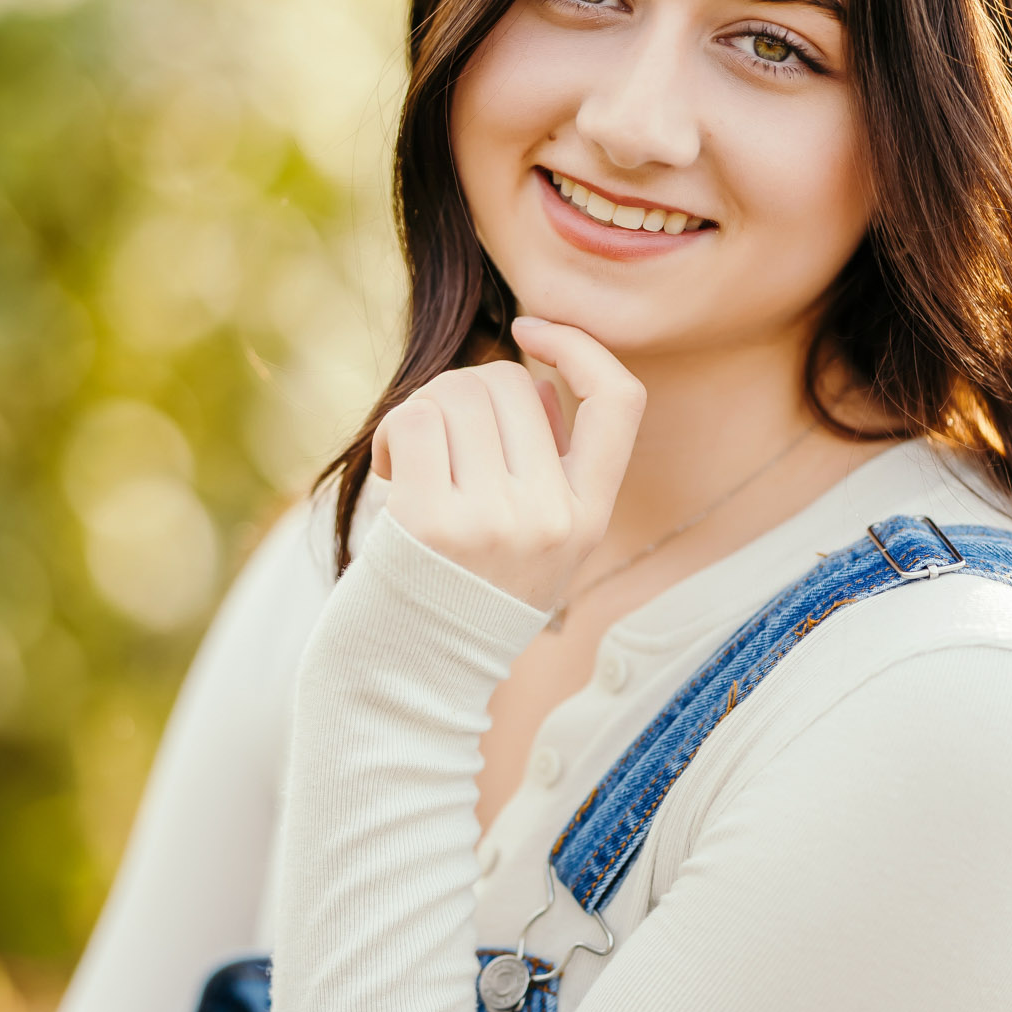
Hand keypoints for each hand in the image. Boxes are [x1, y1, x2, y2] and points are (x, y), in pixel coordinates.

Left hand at [370, 319, 645, 611]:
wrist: (407, 681)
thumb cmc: (460, 595)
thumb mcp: (535, 542)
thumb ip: (546, 466)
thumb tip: (530, 373)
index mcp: (588, 517)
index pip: (620, 400)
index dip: (580, 347)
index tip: (532, 330)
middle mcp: (552, 518)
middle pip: (511, 382)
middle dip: (463, 394)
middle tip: (439, 448)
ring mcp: (495, 521)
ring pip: (457, 392)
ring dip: (422, 413)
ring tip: (414, 467)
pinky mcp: (432, 523)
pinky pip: (415, 419)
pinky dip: (392, 433)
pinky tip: (392, 472)